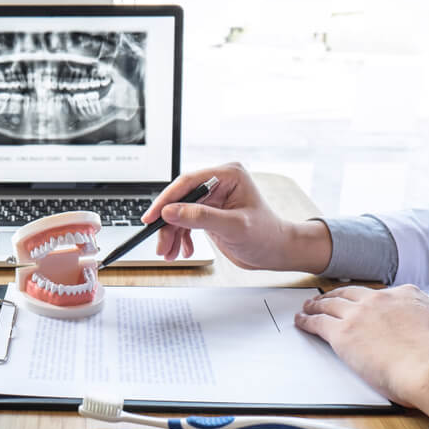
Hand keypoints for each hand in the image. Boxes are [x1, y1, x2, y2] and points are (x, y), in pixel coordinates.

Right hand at [141, 163, 331, 272]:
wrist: (276, 252)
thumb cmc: (266, 235)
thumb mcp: (233, 227)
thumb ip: (201, 217)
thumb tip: (170, 212)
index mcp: (228, 175)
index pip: (188, 182)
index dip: (166, 200)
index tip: (152, 217)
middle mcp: (218, 183)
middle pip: (180, 199)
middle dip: (168, 224)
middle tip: (160, 243)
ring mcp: (213, 198)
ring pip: (180, 213)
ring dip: (172, 234)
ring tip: (169, 253)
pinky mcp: (209, 213)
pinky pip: (186, 222)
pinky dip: (181, 237)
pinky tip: (183, 250)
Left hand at [295, 285, 428, 417]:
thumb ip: (426, 328)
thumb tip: (425, 340)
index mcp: (408, 296)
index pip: (380, 294)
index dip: (366, 299)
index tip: (361, 302)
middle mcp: (381, 299)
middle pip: (350, 294)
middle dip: (336, 296)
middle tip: (325, 299)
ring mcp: (360, 314)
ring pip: (330, 305)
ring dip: (316, 305)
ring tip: (307, 308)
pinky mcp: (343, 333)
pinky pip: (318, 323)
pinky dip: (306, 320)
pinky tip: (302, 321)